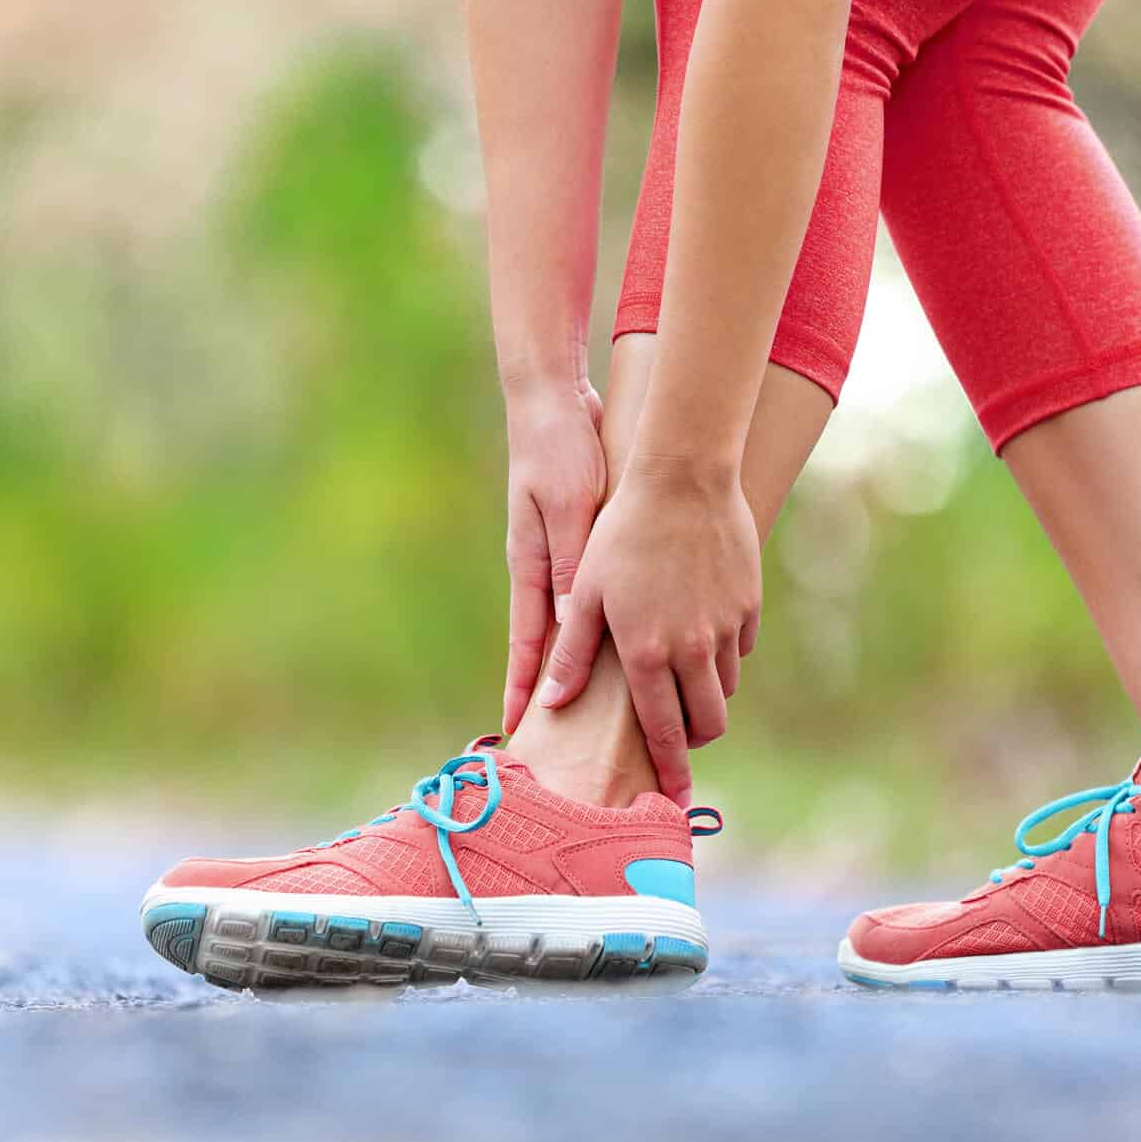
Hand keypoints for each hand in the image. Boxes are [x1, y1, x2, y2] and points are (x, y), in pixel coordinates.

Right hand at [502, 380, 607, 734]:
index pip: (527, 643)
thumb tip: (572, 620)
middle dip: (550, 691)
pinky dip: (603, 624)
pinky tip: (624, 642)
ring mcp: (560, 559)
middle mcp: (544, 571)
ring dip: (580, 666)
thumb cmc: (559, 450)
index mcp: (534, 567)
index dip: (523, 688)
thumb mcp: (569, 507)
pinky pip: (593, 596)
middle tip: (558, 737)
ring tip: (597, 708)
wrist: (555, 404)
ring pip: (574, 626)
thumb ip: (573, 561)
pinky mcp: (581, 543)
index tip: (516, 730)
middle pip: (549, 646)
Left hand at [538, 455, 758, 804]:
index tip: (676, 801)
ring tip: (680, 679)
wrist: (682, 478)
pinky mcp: (748, 604)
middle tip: (675, 736)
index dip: (670, 771)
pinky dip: (723, 654)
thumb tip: (552, 702)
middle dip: (693, 740)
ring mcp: (726, 628)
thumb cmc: (620, 533)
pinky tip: (700, 633)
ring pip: (726, 688)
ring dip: (707, 696)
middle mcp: (692, 649)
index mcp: (647, 653)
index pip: (664, 733)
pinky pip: (740, 648)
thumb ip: (572, 652)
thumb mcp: (585, 592)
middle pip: (708, 723)